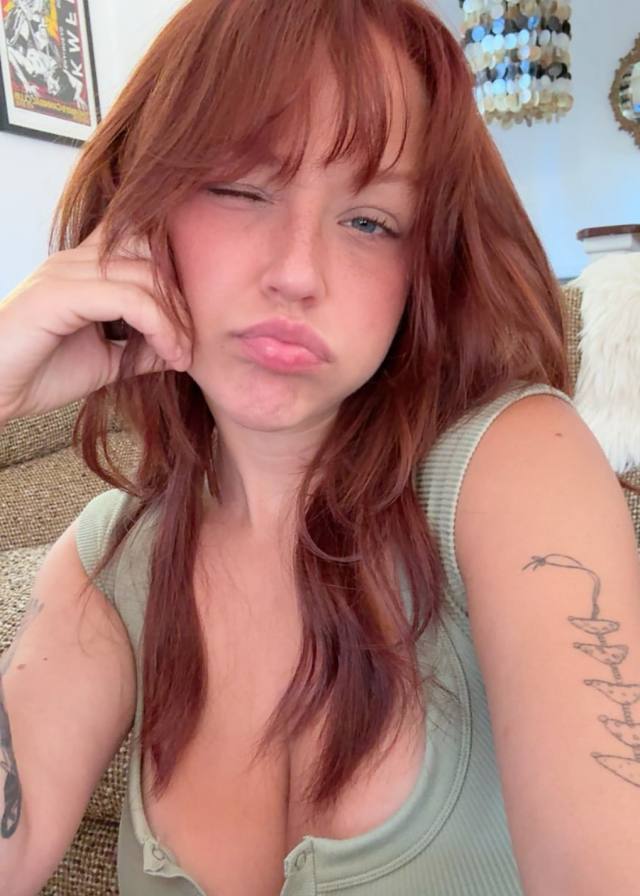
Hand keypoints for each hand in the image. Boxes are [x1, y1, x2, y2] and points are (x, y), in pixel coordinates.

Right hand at [0, 223, 190, 422]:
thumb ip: (143, 348)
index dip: (175, 278)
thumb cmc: (39, 374)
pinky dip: (158, 326)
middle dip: (181, 300)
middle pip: (151, 253)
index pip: (142, 242)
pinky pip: (127, 298)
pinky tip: (168, 355)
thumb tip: (182, 348)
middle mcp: (75, 261)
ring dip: (174, 319)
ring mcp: (65, 273)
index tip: (188, 330)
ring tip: (181, 355)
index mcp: (84, 268)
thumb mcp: (107, 361)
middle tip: (191, 345)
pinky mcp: (58, 294)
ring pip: (144, 275)